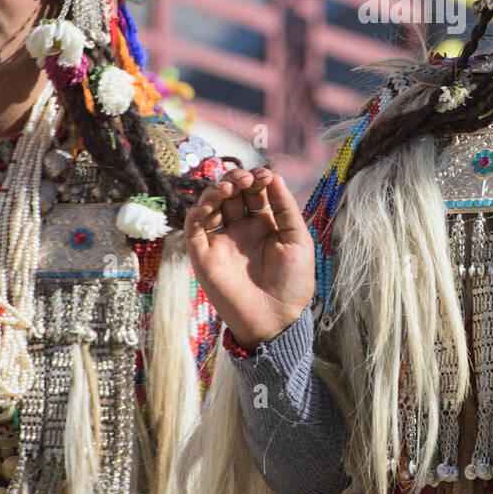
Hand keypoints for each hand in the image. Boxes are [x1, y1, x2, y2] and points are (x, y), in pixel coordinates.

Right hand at [184, 168, 314, 352]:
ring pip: (210, 205)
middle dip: (235, 180)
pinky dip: (197, 211)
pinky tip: (209, 205)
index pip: (254, 191)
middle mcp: (240, 228)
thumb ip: (285, 207)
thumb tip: (273, 175)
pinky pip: (194, 228)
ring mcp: (221, 240)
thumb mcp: (298, 239)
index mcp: (263, 223)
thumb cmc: (293, 282)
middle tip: (244, 180)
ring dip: (216, 190)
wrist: (277, 319)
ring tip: (228, 187)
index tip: (263, 175)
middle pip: (231, 193)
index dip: (256, 179)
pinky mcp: (204, 255)